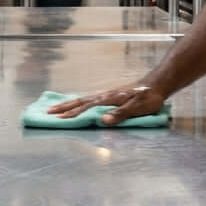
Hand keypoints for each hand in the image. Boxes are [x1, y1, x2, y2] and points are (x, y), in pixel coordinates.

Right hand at [46, 83, 165, 125]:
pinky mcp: (110, 96)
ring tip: (57, 108)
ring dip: (69, 104)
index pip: (86, 107)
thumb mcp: (137, 108)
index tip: (59, 119)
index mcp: (108, 99)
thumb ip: (120, 114)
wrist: (156, 85)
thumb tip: (102, 120)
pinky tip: (77, 104)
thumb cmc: (148, 98)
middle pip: (80, 101)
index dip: (72, 114)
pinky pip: (88, 99)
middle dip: (64, 107)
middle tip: (48, 111)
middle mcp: (104, 95)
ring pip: (83, 99)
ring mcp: (106, 95)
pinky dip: (78, 102)